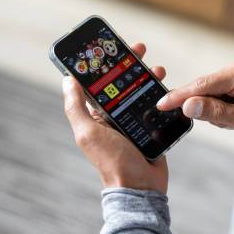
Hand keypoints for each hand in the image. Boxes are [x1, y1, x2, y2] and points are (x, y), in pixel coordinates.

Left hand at [62, 43, 167, 192]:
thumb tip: (67, 80)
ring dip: (147, 75)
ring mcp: (134, 120)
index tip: (112, 46)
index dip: (105, 63)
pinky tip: (166, 84)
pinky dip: (161, 92)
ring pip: (140, 90)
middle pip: (122, 82)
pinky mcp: (151, 126)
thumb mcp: (88, 133)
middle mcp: (115, 115)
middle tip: (139, 49)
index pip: (100, 82)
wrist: (140, 186)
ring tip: (156, 67)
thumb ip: (76, 108)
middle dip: (130, 63)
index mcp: (97, 114)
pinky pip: (156, 104)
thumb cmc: (112, 161)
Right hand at [156, 56, 233, 142]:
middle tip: (229, 123)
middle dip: (209, 108)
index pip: (203, 84)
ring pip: (213, 92)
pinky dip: (225, 107)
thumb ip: (216, 113)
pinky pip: (223, 93)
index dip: (180, 95)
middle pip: (207, 87)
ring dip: (219, 110)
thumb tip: (188, 105)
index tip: (161, 103)